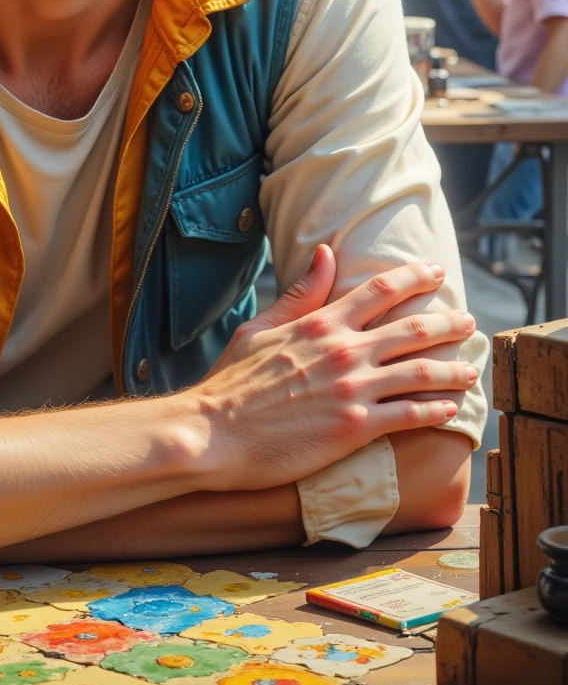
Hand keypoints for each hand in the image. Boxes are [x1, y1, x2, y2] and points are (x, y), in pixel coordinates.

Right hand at [199, 243, 476, 489]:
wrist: (214, 433)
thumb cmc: (232, 382)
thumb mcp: (260, 327)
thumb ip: (300, 293)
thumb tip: (326, 252)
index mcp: (321, 323)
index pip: (380, 290)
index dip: (414, 277)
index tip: (436, 272)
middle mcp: (344, 351)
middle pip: (413, 329)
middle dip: (449, 322)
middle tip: (469, 321)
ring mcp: (353, 390)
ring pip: (421, 373)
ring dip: (453, 369)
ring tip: (470, 369)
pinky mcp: (355, 428)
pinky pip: (409, 416)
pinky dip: (435, 410)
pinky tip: (450, 409)